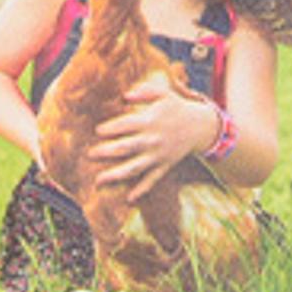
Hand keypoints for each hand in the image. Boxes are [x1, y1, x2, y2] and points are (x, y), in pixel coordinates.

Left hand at [90, 83, 215, 186]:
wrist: (201, 126)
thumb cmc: (177, 107)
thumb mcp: (163, 93)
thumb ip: (144, 92)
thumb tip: (125, 95)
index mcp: (150, 121)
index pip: (125, 125)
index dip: (110, 128)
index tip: (97, 131)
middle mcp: (152, 140)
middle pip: (126, 147)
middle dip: (106, 152)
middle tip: (89, 155)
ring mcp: (158, 155)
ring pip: (135, 167)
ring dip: (116, 175)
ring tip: (98, 180)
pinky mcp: (164, 165)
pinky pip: (152, 180)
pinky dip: (142, 190)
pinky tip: (129, 199)